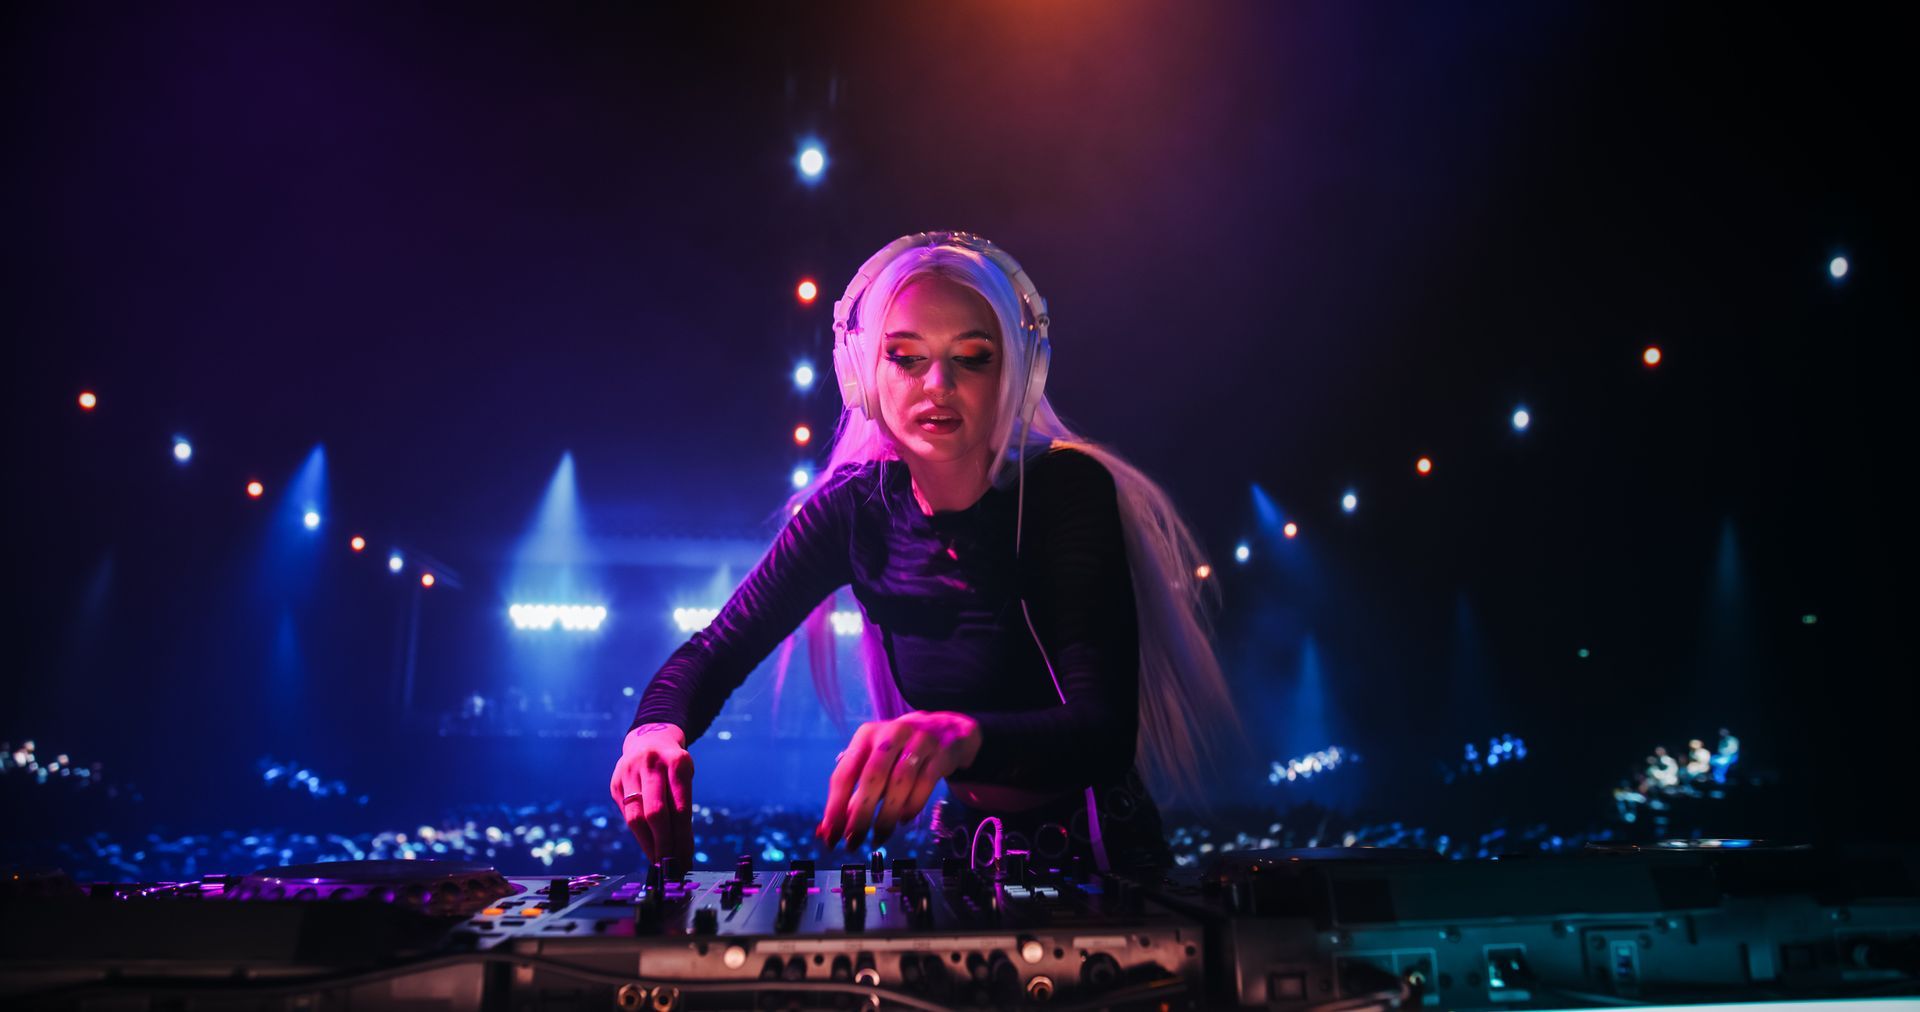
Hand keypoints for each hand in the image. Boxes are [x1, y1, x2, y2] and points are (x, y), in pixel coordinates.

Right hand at [609, 723, 692, 867]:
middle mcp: (651, 765)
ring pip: (636, 817)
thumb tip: (682, 850)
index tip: (686, 860)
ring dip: (648, 844)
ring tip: (658, 862)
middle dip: (664, 845)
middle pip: (656, 814)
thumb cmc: (673, 766)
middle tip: (671, 867)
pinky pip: (627, 815)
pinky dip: (639, 833)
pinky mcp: (615, 783)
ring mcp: (629, 773)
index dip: (682, 839)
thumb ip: (681, 808)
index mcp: (676, 762)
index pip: (680, 809)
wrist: (649, 739)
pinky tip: (648, 846)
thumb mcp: (684, 778)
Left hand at [816, 712, 981, 849]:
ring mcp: (919, 740)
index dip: (835, 807)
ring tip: (879, 837)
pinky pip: (926, 782)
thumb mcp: (875, 765)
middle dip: (861, 814)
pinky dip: (912, 805)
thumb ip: (854, 795)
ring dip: (887, 815)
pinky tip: (903, 820)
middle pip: (872, 776)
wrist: (946, 730)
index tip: (830, 835)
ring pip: (901, 780)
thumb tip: (828, 830)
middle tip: (854, 841)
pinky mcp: (942, 751)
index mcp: (866, 736)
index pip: (845, 773)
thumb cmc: (901, 752)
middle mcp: (891, 733)